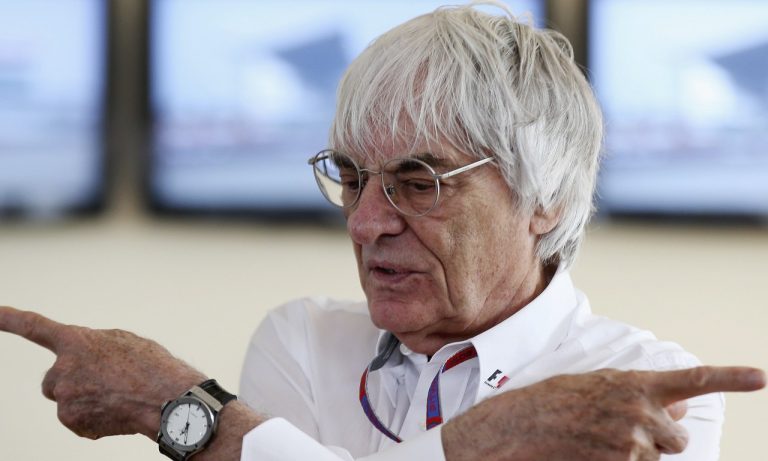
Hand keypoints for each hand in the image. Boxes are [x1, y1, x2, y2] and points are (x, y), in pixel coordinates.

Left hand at [0, 306, 205, 439]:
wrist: (168, 399)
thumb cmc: (153, 367)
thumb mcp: (124, 342)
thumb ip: (94, 345)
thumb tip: (82, 359)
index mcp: (76, 341)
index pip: (35, 327)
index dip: (10, 319)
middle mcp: (63, 369)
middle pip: (53, 379)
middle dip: (71, 382)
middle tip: (104, 383)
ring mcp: (65, 397)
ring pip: (67, 401)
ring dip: (86, 400)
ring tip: (119, 397)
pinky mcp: (72, 421)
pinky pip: (78, 421)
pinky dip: (95, 419)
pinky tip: (118, 412)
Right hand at [443, 366, 765, 460]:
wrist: (519, 426)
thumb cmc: (553, 401)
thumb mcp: (596, 384)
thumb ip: (640, 393)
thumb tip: (679, 408)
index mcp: (635, 383)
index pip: (692, 379)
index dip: (730, 378)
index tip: (760, 377)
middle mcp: (639, 411)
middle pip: (677, 436)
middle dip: (658, 437)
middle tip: (622, 430)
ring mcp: (631, 441)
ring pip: (658, 457)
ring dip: (639, 453)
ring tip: (600, 440)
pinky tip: (595, 451)